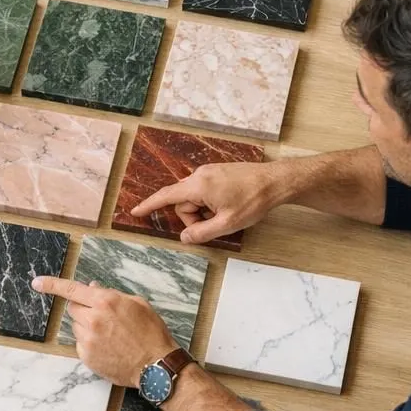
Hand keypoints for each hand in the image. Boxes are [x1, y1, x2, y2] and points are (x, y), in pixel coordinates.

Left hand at [32, 276, 175, 386]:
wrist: (155, 365)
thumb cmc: (150, 332)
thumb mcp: (136, 304)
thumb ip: (111, 294)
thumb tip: (91, 288)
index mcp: (105, 302)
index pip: (71, 290)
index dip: (51, 284)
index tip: (37, 282)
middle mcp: (93, 320)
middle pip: (73, 308)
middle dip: (83, 308)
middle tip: (102, 315)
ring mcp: (88, 340)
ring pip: (77, 326)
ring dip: (87, 326)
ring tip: (111, 334)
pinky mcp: (87, 357)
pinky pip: (81, 343)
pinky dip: (90, 342)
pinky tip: (108, 346)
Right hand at [131, 161, 285, 244]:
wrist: (275, 181)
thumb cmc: (253, 200)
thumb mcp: (227, 223)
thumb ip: (202, 233)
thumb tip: (184, 238)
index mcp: (198, 186)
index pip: (166, 196)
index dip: (149, 205)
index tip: (135, 211)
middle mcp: (199, 175)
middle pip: (183, 202)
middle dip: (194, 217)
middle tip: (216, 224)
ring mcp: (209, 172)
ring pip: (194, 197)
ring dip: (204, 210)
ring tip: (226, 213)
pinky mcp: (217, 172)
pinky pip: (204, 191)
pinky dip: (210, 202)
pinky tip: (228, 205)